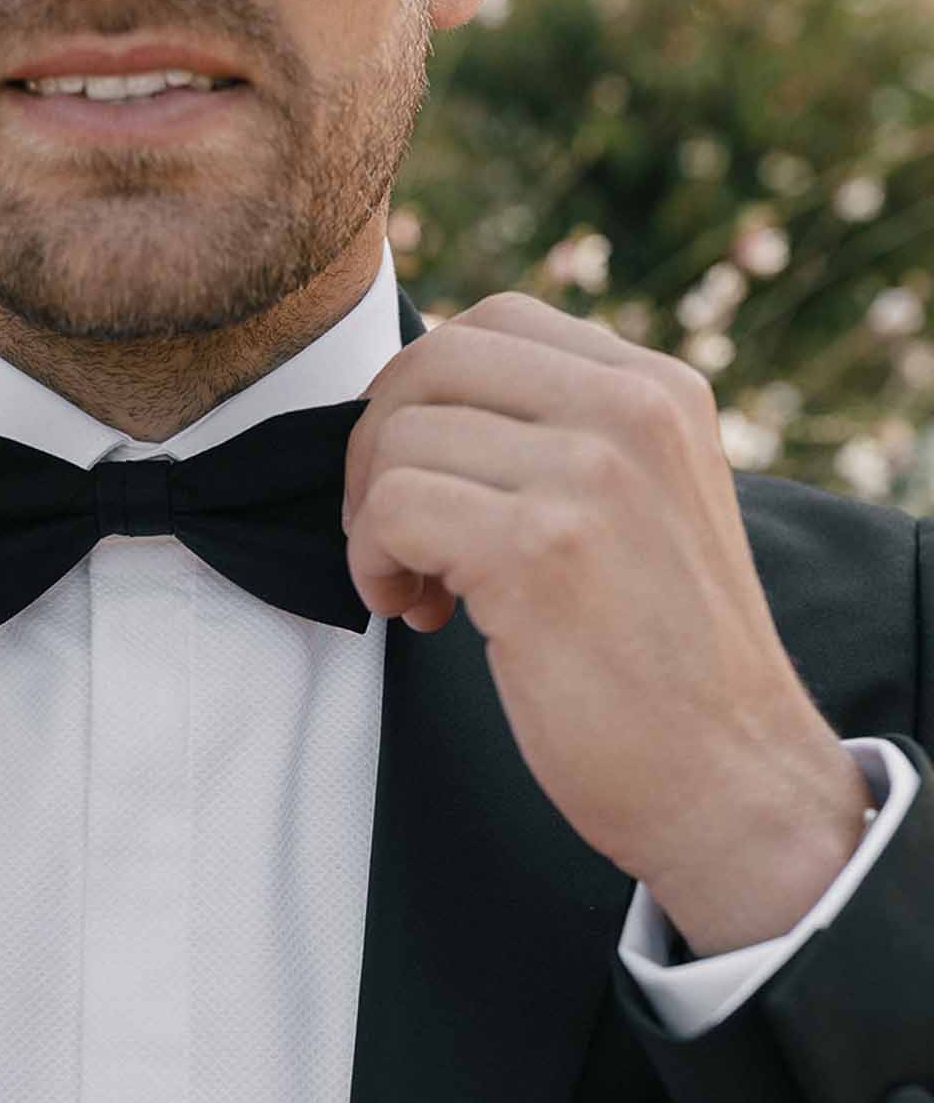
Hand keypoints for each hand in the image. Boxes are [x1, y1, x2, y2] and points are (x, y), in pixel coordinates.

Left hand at [341, 292, 872, 951]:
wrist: (729, 779)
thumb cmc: (666, 669)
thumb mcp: (644, 510)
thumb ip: (567, 445)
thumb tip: (434, 415)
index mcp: (659, 391)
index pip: (494, 324)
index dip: (424, 399)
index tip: (429, 482)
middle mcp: (631, 412)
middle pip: (434, 361)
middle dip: (378, 447)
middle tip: (395, 536)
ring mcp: (589, 474)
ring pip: (400, 438)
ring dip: (373, 521)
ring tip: (422, 591)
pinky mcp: (539, 548)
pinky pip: (393, 508)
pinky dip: (373, 564)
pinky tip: (418, 614)